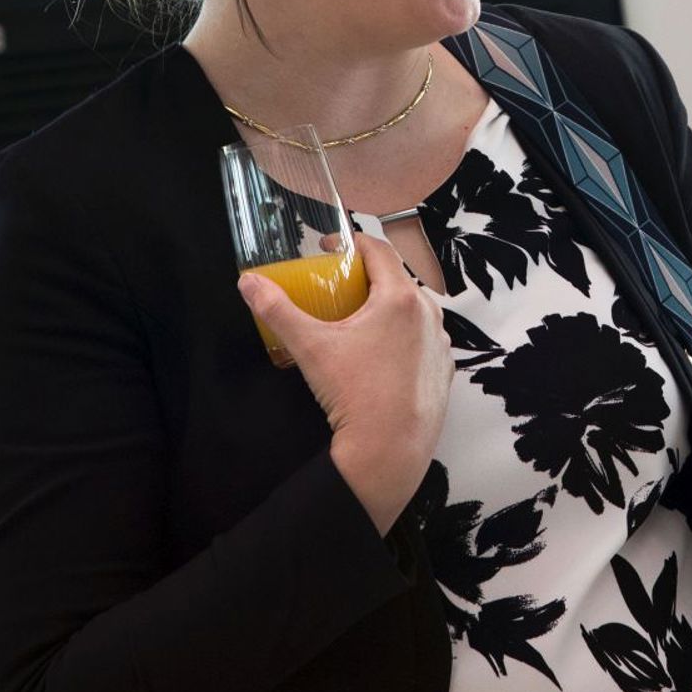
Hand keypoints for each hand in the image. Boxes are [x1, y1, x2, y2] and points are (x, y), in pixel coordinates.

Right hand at [238, 234, 450, 534]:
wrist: (389, 449)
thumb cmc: (353, 392)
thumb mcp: (310, 347)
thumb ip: (278, 310)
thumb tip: (247, 282)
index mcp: (401, 298)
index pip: (381, 251)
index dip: (354, 242)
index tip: (331, 246)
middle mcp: (429, 314)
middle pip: (397, 282)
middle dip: (369, 278)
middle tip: (339, 286)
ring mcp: (441, 344)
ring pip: (413, 312)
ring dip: (387, 308)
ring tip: (357, 321)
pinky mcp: (444, 370)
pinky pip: (422, 341)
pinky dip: (402, 338)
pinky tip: (379, 355)